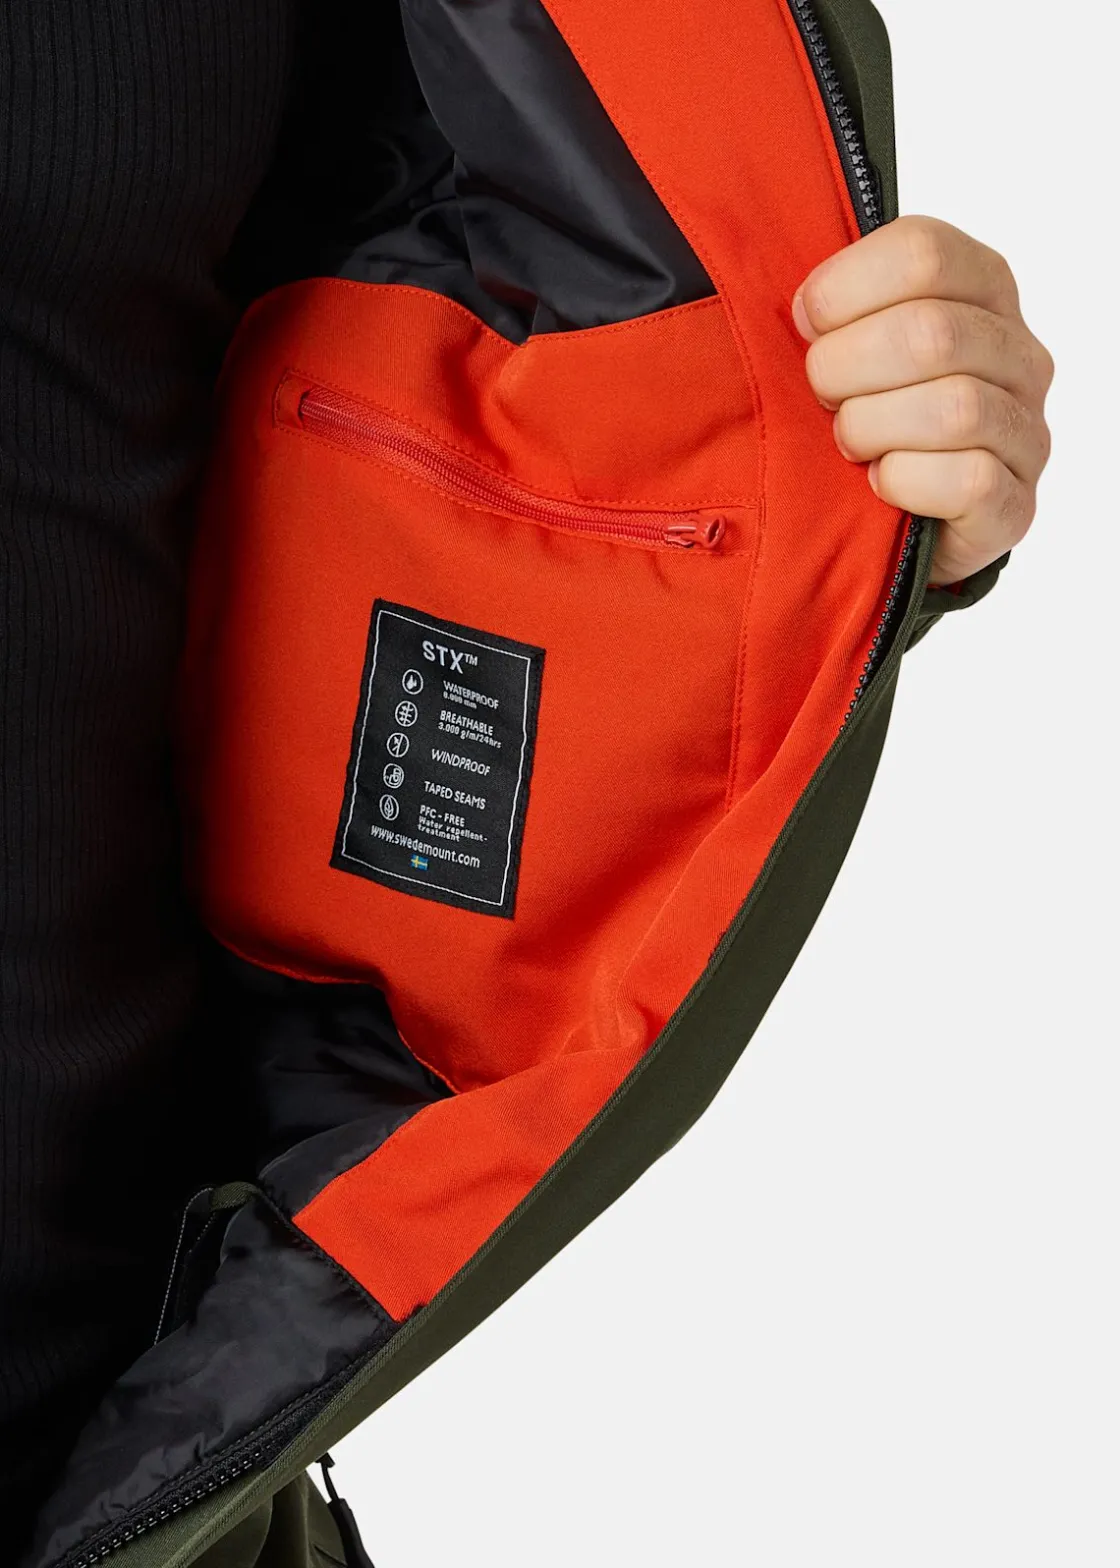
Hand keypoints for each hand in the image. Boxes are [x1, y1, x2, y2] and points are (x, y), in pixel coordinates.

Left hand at [793, 216, 1053, 586]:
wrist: (889, 528)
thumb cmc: (861, 420)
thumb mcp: (842, 344)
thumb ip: (828, 305)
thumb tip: (780, 294)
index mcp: (980, 289)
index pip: (925, 252)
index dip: (843, 290)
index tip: (806, 325)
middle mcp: (1017, 353)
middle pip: (931, 331)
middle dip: (845, 368)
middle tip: (821, 397)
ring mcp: (1026, 430)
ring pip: (954, 408)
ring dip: (872, 427)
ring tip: (848, 443)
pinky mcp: (1016, 503)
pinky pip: (970, 480)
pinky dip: (904, 482)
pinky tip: (879, 484)